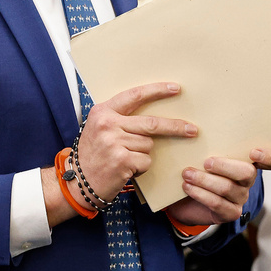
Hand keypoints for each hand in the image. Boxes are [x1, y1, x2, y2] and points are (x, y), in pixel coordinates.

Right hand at [43, 82, 196, 224]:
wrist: (78, 181)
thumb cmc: (92, 154)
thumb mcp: (99, 129)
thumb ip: (120, 119)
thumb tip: (153, 117)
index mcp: (103, 112)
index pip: (134, 96)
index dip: (156, 91)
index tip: (175, 89)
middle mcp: (107, 124)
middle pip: (150, 123)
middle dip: (174, 127)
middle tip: (192, 129)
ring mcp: (114, 142)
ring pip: (148, 145)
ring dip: (143, 154)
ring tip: (125, 159)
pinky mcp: (122, 160)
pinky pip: (146, 161)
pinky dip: (140, 168)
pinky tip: (125, 169)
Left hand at [167, 146, 270, 226]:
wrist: (184, 198)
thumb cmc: (196, 168)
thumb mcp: (203, 152)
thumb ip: (209, 141)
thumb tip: (195, 125)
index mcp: (246, 162)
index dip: (269, 157)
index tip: (254, 152)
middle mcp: (247, 180)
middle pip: (248, 173)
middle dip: (225, 166)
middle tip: (206, 162)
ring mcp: (240, 198)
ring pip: (228, 188)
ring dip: (204, 180)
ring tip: (187, 173)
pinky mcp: (229, 212)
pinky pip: (217, 203)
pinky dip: (200, 193)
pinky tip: (187, 186)